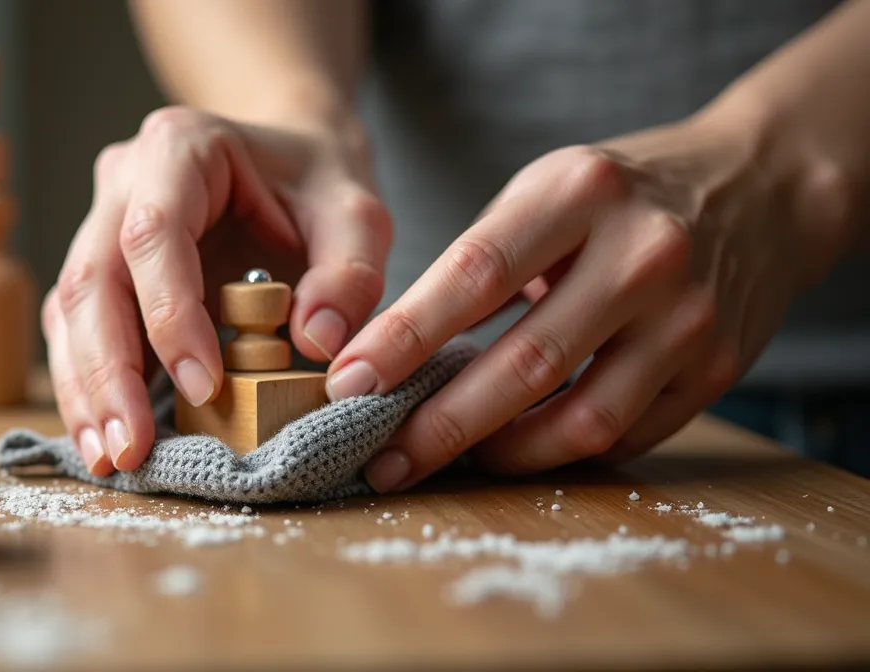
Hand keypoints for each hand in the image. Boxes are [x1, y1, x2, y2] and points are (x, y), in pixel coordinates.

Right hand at [44, 106, 391, 474]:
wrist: (287, 161)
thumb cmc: (317, 185)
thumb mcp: (358, 214)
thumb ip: (351, 273)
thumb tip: (317, 345)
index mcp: (180, 147)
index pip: (154, 233)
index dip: (170, 313)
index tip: (205, 385)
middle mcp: (122, 181)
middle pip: (92, 278)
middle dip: (108, 372)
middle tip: (130, 448)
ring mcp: (100, 225)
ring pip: (69, 310)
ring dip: (86, 391)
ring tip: (110, 459)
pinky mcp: (100, 271)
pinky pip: (76, 331)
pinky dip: (88, 388)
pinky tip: (105, 439)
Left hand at [326, 110, 852, 491]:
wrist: (761, 187)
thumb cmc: (622, 193)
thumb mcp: (548, 188)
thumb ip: (479, 261)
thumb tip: (391, 350)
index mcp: (580, 193)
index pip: (474, 275)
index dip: (403, 338)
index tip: (347, 381)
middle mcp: (642, 255)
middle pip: (523, 364)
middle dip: (438, 424)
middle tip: (379, 457)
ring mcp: (687, 318)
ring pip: (578, 420)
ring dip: (498, 453)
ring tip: (439, 460)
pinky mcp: (716, 369)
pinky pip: (623, 436)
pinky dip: (557, 451)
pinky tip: (512, 450)